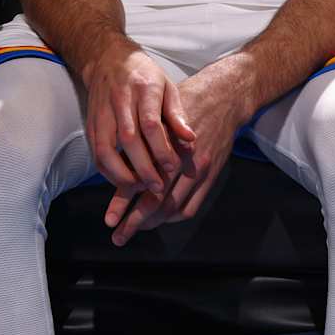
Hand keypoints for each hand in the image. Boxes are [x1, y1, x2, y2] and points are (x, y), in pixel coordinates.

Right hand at [83, 40, 193, 214]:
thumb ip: (178, 115)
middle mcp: (120, 100)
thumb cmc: (144, 76)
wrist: (108, 59)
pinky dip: (107, 171)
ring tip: (138, 188)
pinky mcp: (90, 123)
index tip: (173, 168)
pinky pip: (96, 152)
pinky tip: (122, 180)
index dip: (161, 149)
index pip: (150, 123)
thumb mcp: (168, 86)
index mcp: (143, 88)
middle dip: (143, 167)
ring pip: (105, 148)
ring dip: (121, 173)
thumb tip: (190, 140)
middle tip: (158, 187)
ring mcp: (101, 112)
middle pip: (128, 139)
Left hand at [104, 56, 253, 245]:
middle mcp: (181, 161)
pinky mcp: (211, 175)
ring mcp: (198, 170)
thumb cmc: (185, 102)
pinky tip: (163, 218)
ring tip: (137, 229)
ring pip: (173, 207)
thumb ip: (140, 142)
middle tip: (119, 236)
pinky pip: (192, 206)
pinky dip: (175, 216)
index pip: (139, 182)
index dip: (123, 203)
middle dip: (135, 221)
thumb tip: (117, 167)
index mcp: (163, 146)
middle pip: (155, 201)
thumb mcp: (158, 115)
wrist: (223, 97)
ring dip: (154, 222)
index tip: (110, 219)